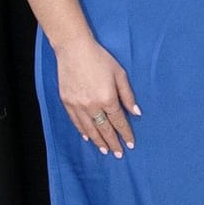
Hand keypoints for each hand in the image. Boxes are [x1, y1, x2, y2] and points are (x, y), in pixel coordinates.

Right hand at [56, 39, 139, 156]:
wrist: (74, 49)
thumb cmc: (100, 59)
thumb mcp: (120, 74)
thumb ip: (128, 96)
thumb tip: (136, 113)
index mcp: (107, 99)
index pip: (118, 122)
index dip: (125, 134)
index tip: (130, 144)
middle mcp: (92, 105)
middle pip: (104, 129)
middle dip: (113, 142)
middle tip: (118, 154)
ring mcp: (77, 105)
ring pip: (89, 128)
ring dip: (98, 141)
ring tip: (105, 150)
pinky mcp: (67, 102)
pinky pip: (76, 121)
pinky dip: (83, 131)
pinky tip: (88, 137)